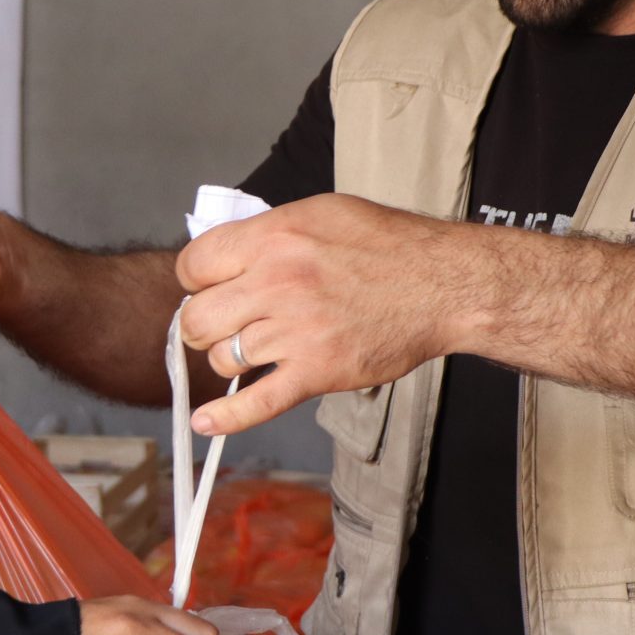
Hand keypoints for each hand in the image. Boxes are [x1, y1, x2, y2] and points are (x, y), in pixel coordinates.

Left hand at [175, 193, 468, 436]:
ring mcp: (294, 332)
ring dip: (231, 356)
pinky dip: (226, 417)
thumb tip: (226, 253)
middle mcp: (276, 284)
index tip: (211, 285)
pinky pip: (257, 402)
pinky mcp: (316, 372)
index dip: (197, 279)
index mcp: (273, 238)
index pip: (193, 266)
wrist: (441, 284)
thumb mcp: (319, 212)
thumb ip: (267, 232)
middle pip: (197, 317)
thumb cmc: (386, 245)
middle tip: (227, 321)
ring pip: (222, 357)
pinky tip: (204, 421)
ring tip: (257, 347)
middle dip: (204, 322)